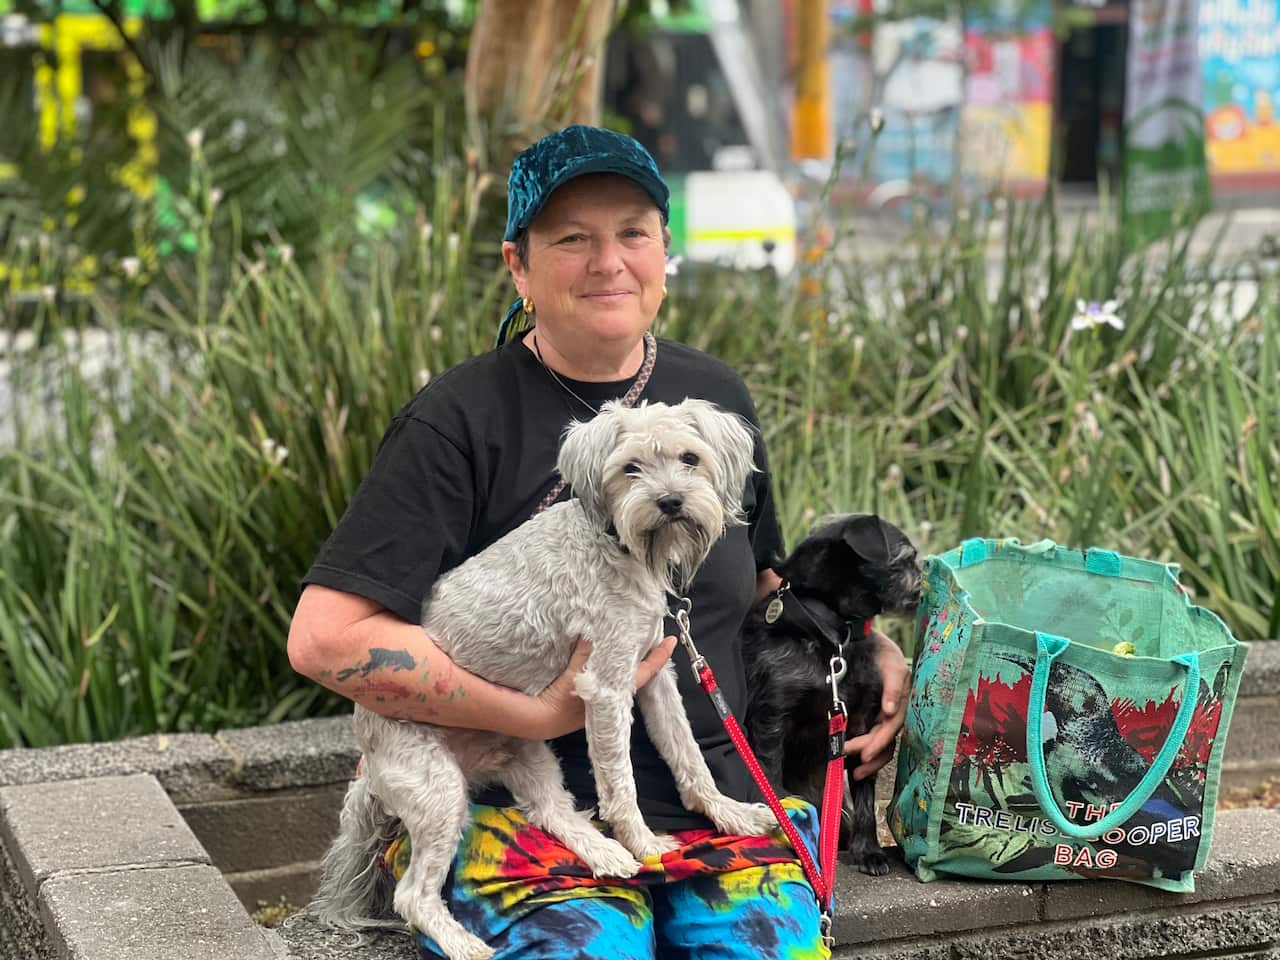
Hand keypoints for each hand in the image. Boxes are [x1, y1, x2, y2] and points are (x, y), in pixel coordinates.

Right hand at [528, 635, 676, 739]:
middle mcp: (614, 698)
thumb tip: (592, 635)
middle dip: (647, 657)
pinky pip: (611, 681)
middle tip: (655, 638)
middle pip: (638, 675)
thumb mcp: (573, 673)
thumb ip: (584, 653)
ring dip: (631, 663)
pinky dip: (616, 669)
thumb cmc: (558, 699)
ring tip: (636, 644)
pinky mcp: (591, 701)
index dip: (659, 656)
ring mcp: (603, 700)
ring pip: (625, 679)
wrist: (539, 721)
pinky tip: (612, 659)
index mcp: (615, 691)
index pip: (645, 672)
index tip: (671, 641)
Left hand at [843, 629, 909, 780]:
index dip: (879, 743)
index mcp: (901, 702)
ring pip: (881, 744)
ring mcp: (882, 715)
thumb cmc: (882, 650)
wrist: (867, 639)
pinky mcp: (870, 714)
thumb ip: (894, 685)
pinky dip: (863, 749)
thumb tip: (890, 711)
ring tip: (854, 772)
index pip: (891, 728)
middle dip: (870, 753)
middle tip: (850, 760)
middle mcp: (893, 712)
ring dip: (869, 760)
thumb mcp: (891, 662)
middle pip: (885, 740)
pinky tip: (853, 760)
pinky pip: (870, 736)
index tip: (864, 754)